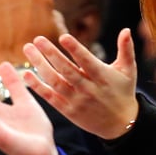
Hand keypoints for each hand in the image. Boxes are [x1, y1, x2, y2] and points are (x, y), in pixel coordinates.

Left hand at [0, 0, 68, 69]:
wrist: (16, 69)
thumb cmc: (41, 53)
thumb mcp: (57, 34)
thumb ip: (54, 18)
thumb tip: (49, 13)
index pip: (38, 0)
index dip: (37, 14)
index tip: (35, 26)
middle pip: (18, 0)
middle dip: (19, 12)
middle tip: (19, 32)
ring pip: (1, 7)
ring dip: (4, 18)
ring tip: (7, 37)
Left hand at [23, 29, 139, 140]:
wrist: (121, 124)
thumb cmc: (123, 92)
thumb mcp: (128, 71)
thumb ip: (126, 49)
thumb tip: (127, 30)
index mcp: (103, 77)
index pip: (87, 61)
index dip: (75, 49)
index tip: (63, 37)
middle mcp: (89, 89)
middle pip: (66, 70)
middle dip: (51, 54)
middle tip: (37, 39)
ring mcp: (77, 101)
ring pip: (55, 81)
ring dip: (39, 65)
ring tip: (28, 49)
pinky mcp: (68, 110)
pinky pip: (50, 97)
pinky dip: (37, 86)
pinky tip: (26, 74)